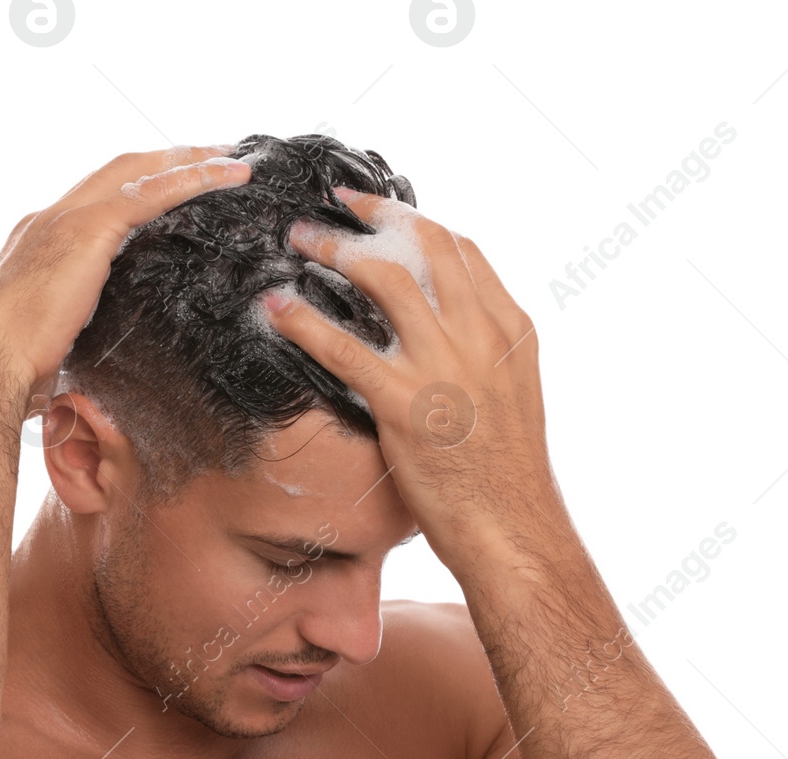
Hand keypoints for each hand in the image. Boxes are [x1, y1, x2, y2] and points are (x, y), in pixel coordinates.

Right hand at [0, 145, 251, 412]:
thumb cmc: (10, 371)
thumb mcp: (51, 341)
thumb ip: (75, 330)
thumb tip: (88, 359)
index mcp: (38, 242)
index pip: (95, 199)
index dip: (136, 186)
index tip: (170, 186)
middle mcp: (49, 219)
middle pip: (118, 171)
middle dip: (167, 159)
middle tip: (215, 155)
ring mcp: (65, 220)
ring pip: (138, 171)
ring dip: (187, 161)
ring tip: (231, 161)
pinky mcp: (86, 231)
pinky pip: (151, 192)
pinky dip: (192, 179)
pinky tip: (227, 177)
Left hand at [259, 187, 573, 581]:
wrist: (513, 527)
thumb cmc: (507, 476)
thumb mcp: (513, 396)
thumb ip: (484, 354)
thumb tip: (448, 331)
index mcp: (510, 330)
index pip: (463, 250)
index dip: (416, 221)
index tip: (383, 211)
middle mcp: (480, 336)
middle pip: (423, 245)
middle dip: (373, 214)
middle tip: (332, 203)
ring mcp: (443, 367)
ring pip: (383, 278)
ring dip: (332, 249)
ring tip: (297, 240)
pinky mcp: (405, 405)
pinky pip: (342, 348)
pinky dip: (302, 320)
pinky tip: (274, 308)